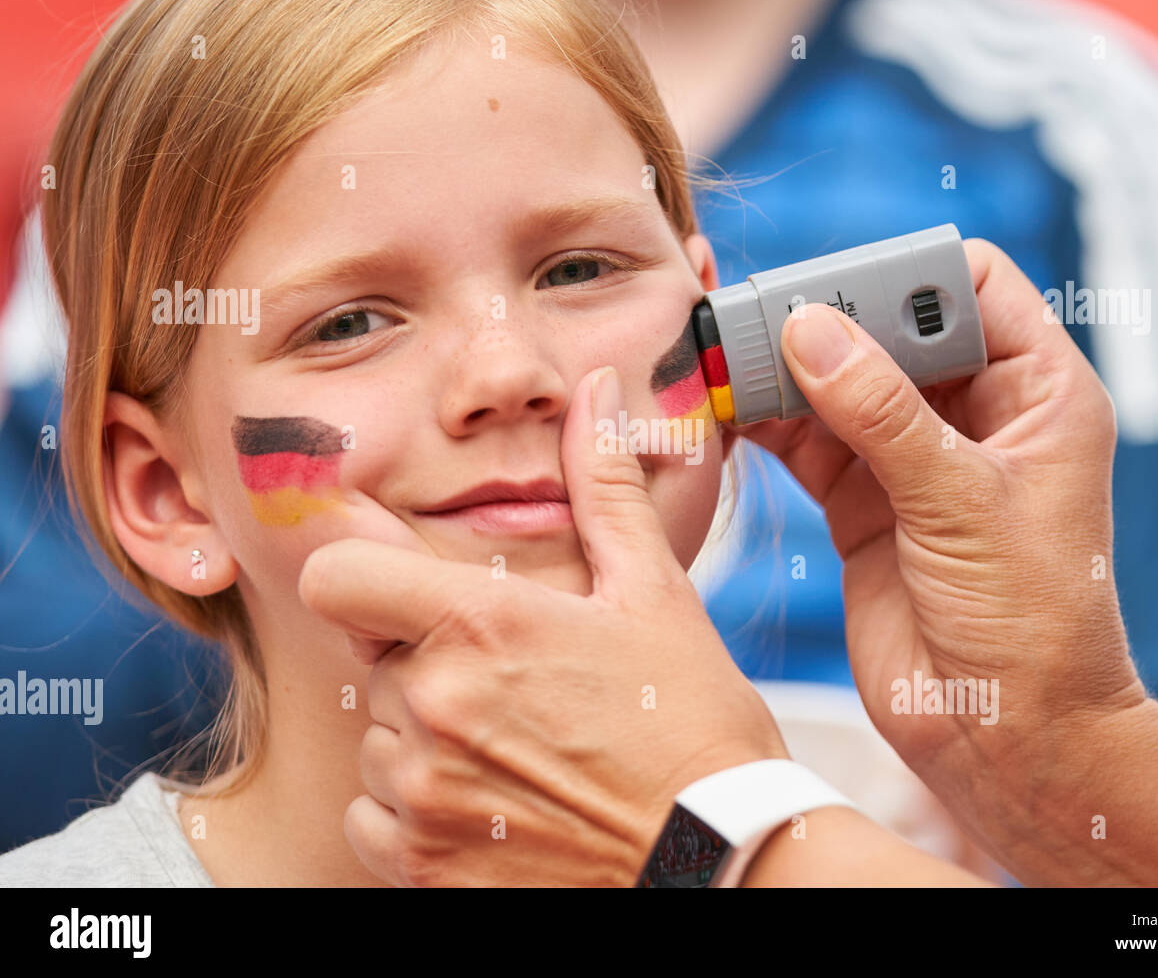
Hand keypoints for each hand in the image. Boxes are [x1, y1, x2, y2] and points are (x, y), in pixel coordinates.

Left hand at [298, 367, 787, 886]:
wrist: (719, 858)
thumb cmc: (692, 723)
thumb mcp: (654, 593)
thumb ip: (604, 486)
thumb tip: (594, 395)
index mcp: (484, 623)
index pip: (336, 574)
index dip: (357, 570)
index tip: (392, 585)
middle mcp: (436, 706)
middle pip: (372, 660)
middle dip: (424, 662)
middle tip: (511, 682)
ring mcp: (425, 793)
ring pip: (376, 740)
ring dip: (423, 737)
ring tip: (514, 747)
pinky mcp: (424, 865)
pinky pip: (371, 816)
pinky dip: (414, 809)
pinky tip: (492, 801)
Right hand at [737, 240, 1145, 871]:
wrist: (1005, 736)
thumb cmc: (1030, 622)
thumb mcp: (962, 503)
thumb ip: (883, 415)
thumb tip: (808, 329)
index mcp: (1037, 393)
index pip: (976, 286)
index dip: (911, 272)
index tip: (840, 286)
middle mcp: (975, 416)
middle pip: (890, 328)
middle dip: (828, 319)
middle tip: (760, 315)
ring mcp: (913, 461)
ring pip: (840, 385)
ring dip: (786, 372)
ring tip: (727, 359)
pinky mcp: (864, 506)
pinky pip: (808, 444)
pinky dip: (768, 426)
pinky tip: (730, 413)